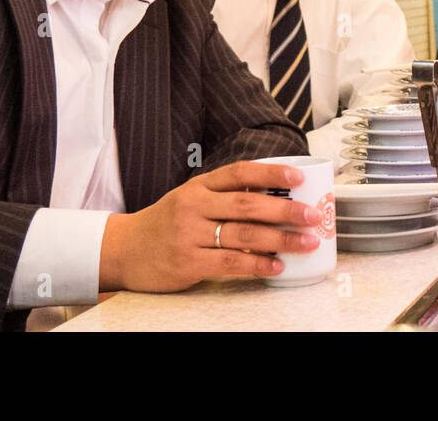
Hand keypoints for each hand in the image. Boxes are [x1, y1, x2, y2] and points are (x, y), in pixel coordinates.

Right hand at [99, 160, 322, 292]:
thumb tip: (276, 196)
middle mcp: (194, 206)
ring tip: (307, 242)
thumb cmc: (167, 223)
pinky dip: (258, 264)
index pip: (239, 173)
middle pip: (248, 204)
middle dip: (286, 210)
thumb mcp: (191, 199)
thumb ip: (225, 196)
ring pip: (243, 234)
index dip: (271, 173)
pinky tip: (277, 265)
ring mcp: (190, 235)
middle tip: (313, 215)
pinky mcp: (188, 262)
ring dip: (281, 239)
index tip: (299, 177)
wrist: (124, 250)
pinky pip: (231, 262)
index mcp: (199, 186)